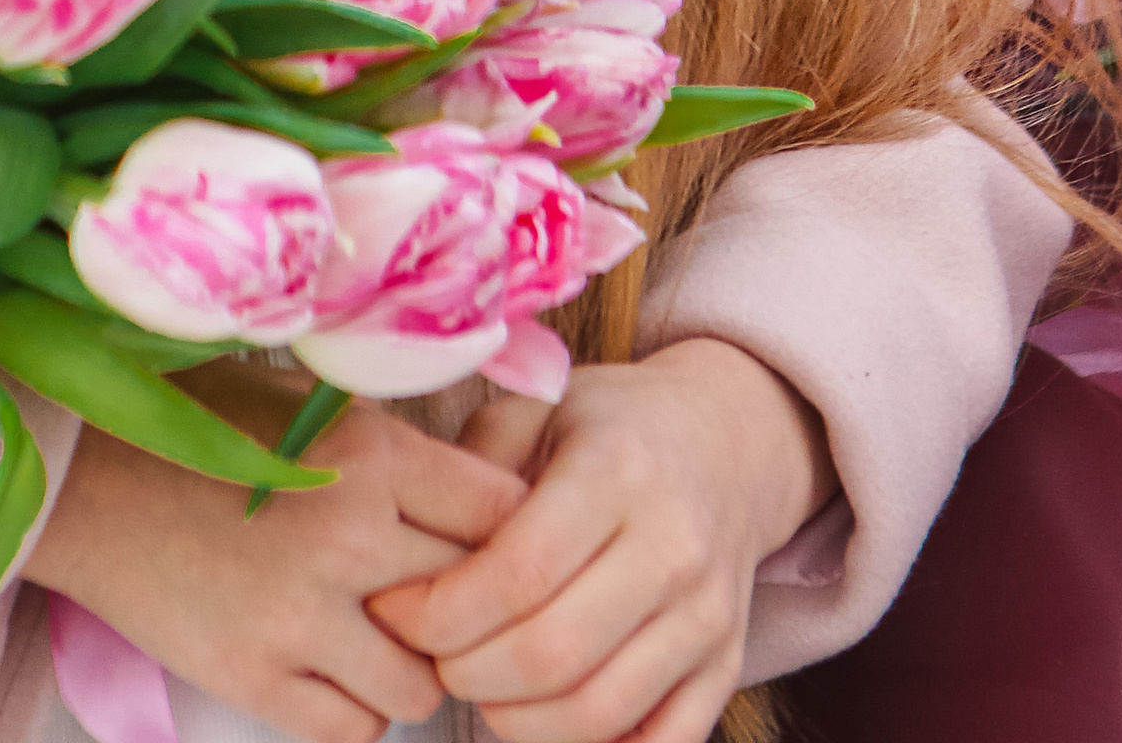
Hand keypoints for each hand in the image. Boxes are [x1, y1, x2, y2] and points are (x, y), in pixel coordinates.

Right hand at [27, 374, 526, 742]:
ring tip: (378, 635)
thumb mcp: (310, 408)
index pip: (501, 512)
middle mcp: (348, 535)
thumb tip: (494, 501)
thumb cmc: (203, 424)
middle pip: (472, 599)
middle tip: (438, 596)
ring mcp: (301, 616)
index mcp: (368, 452)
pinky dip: (357, 711)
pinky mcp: (255, 679)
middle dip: (465, 605)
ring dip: (411, 667)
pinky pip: (355, 730)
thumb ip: (395, 455)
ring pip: (422, 684)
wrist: (85, 473)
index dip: (510, 531)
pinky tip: (334, 671)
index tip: (497, 540)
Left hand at [369, 342, 831, 742]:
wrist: (724, 443)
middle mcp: (672, 545)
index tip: (393, 609)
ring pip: (596, 712)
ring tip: (477, 683)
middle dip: (465, 672)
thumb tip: (407, 553)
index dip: (441, 611)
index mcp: (617, 470)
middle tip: (430, 655)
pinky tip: (542, 711)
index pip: (518, 573)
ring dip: (514, 719)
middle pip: (550, 654)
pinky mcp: (727, 665)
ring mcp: (708, 614)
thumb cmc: (609, 428)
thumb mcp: (537, 410)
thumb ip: (470, 472)